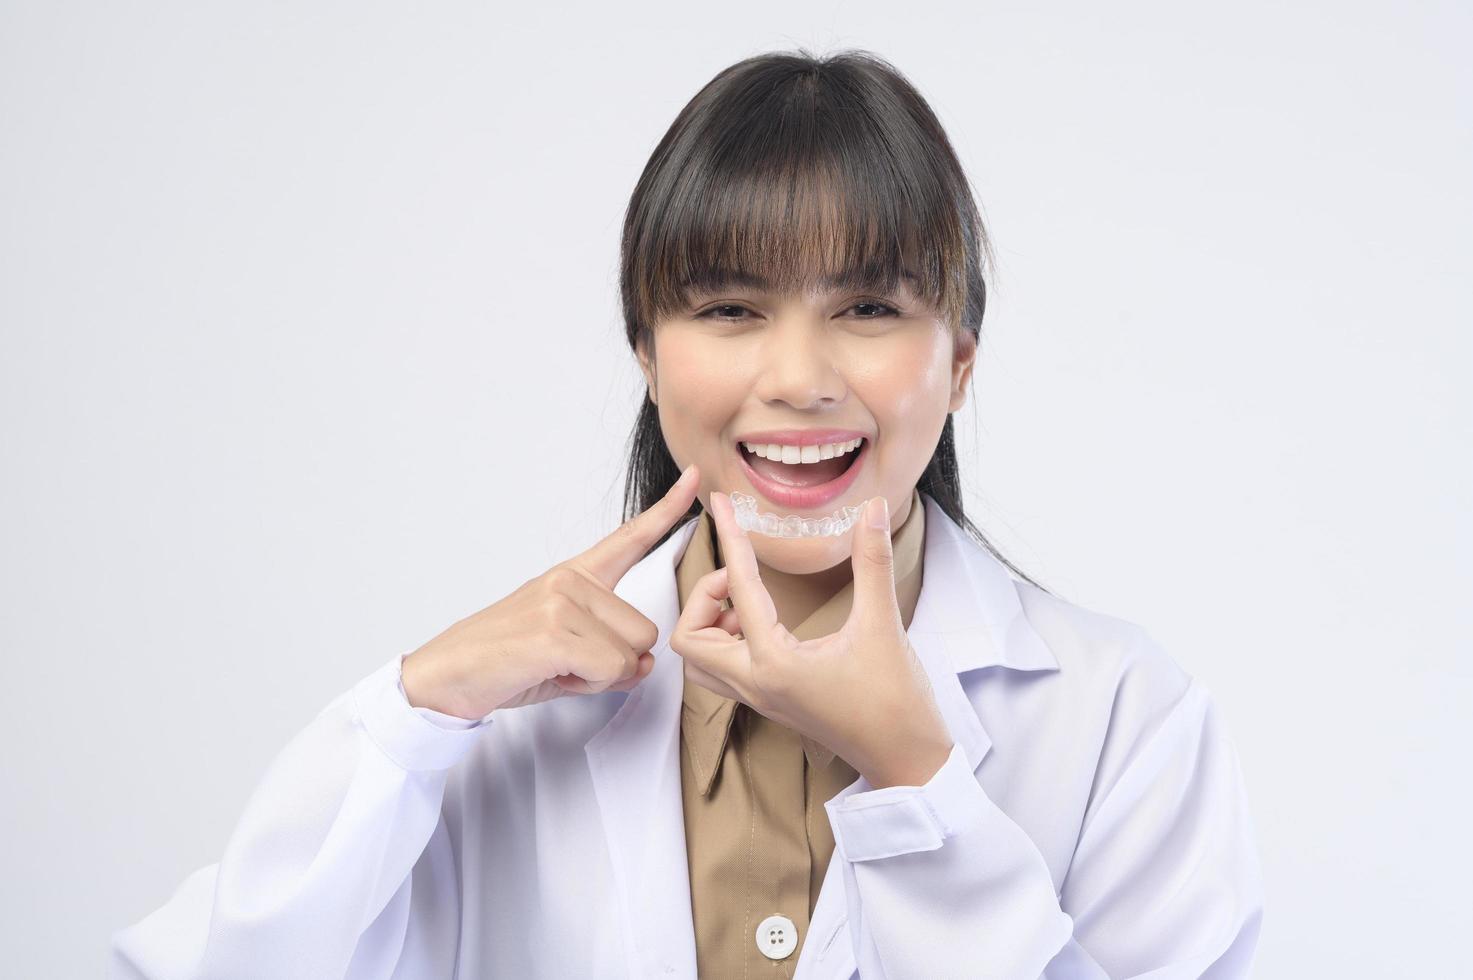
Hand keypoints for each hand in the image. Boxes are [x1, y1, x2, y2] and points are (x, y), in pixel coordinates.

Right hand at [401, 464, 701, 718]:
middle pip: (645, 630)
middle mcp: (571, 580)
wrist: (448, 676)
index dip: (668, 510)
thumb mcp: (568, 653)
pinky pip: (611, 668)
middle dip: (618, 662)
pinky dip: (590, 686)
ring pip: (632, 652)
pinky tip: (553, 675)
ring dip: (603, 676)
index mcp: (575, 577)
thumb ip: (613, 653)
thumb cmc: (507, 662)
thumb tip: (646, 662)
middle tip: (569, 666)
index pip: (630, 538)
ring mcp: (561, 601)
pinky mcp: (554, 631)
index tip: (696, 477)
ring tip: (557, 670)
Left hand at [670, 490, 954, 788]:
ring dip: (709, 625)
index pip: (739, 589)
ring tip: (748, 603)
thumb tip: (875, 509)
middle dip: (704, 597)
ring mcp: (760, 699)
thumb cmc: (897, 701)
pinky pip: (721, 673)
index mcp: (775, 664)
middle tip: (742, 575)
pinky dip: (724, 643)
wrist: (907, 759)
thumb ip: (873, 562)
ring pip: (699, 661)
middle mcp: (756, 684)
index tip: (721, 505)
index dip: (731, 539)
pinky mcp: (770, 704)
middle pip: (690, 638)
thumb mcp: (884, 625)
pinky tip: (762, 624)